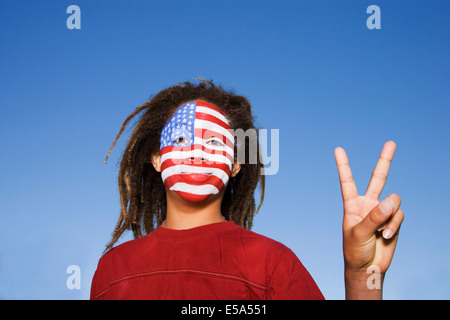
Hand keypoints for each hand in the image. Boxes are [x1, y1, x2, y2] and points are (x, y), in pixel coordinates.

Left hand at [335, 141, 403, 298]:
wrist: (367, 268)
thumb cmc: (354, 250)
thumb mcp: (358, 233)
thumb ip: (374, 217)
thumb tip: (392, 200)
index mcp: (352, 205)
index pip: (347, 182)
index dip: (343, 166)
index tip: (338, 149)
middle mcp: (368, 204)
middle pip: (378, 178)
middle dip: (385, 160)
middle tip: (391, 142)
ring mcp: (382, 212)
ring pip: (394, 201)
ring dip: (389, 217)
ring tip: (380, 232)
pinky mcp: (394, 220)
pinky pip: (399, 214)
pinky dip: (394, 225)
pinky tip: (386, 236)